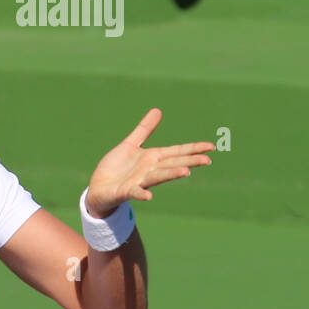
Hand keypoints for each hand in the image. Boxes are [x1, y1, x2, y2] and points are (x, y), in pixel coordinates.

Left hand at [85, 108, 213, 218]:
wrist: (97, 189)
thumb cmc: (115, 169)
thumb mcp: (130, 145)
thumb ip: (144, 130)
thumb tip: (158, 110)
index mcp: (152, 158)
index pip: (177, 152)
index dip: (193, 149)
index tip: (211, 147)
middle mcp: (149, 170)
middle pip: (173, 163)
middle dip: (189, 161)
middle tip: (207, 160)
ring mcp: (138, 181)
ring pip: (158, 176)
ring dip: (171, 174)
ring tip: (186, 171)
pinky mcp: (125, 191)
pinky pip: (135, 192)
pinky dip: (141, 194)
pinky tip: (149, 197)